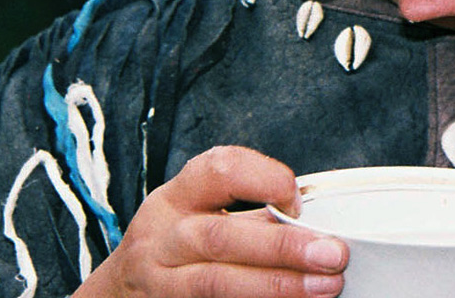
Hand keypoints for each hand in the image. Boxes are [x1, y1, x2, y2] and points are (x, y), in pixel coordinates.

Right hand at [74, 146, 346, 297]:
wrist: (120, 292)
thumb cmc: (178, 244)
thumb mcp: (200, 214)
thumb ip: (249, 214)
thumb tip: (317, 226)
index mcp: (177, 197)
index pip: (221, 169)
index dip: (266, 179)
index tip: (299, 201)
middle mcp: (162, 238)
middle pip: (221, 237)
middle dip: (282, 246)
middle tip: (333, 254)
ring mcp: (160, 282)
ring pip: (215, 283)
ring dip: (276, 285)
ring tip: (324, 286)